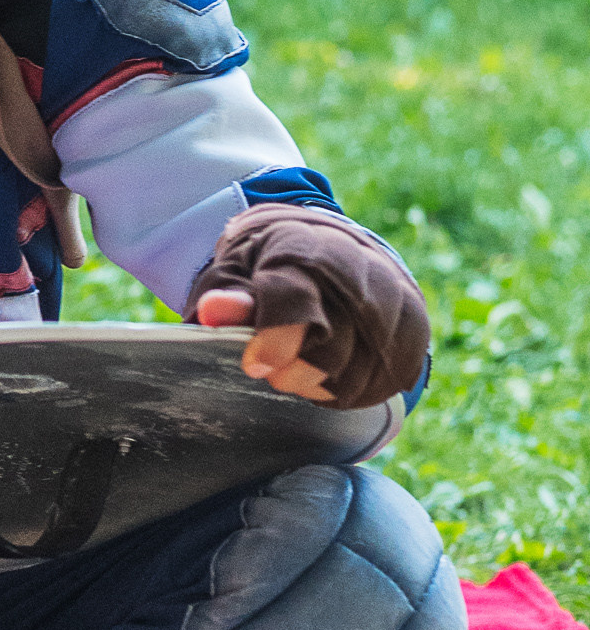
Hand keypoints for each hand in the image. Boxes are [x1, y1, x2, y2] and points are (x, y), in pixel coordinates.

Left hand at [185, 201, 427, 408]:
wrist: (329, 244)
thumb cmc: (269, 264)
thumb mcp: (235, 269)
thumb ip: (225, 294)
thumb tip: (214, 311)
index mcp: (301, 242)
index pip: (295, 297)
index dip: (274, 339)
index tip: (256, 365)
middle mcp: (358, 265)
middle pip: (332, 346)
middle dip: (296, 371)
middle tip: (275, 369)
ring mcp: (394, 295)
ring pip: (361, 371)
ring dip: (324, 383)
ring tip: (301, 366)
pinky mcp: (415, 325)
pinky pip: (388, 379)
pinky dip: (357, 388)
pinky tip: (336, 371)